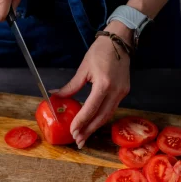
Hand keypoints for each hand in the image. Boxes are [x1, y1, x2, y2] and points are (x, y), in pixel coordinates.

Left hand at [52, 21, 132, 148]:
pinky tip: (93, 123)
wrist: (119, 41)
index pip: (91, 108)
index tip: (73, 131)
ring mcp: (122, 92)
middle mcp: (115, 91)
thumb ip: (71, 86)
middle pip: (102, 117)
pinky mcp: (124, 92)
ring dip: (96, 127)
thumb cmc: (100, 51)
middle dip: (89, 130)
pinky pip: (112, 109)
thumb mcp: (83, 69)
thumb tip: (56, 96)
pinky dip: (102, 118)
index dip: (81, 122)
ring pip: (108, 115)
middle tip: (78, 140)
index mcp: (104, 84)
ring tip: (84, 136)